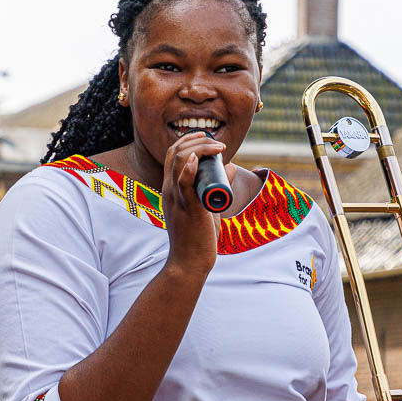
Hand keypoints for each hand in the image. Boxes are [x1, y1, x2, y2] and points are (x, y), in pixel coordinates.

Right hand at [160, 131, 234, 274]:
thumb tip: (231, 166)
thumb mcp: (208, 206)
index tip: (208, 138)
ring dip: (200, 149)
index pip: (174, 155)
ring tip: (219, 147)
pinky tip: (197, 160)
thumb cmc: (197, 237)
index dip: (189, 141)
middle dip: (196, 140)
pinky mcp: (187, 208)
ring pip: (181, 162)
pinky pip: (183, 185)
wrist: (189, 262)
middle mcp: (170, 189)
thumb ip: (217, 186)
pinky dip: (190, 170)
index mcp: (171, 188)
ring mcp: (177, 198)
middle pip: (177, 153)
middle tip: (217, 142)